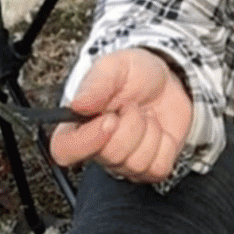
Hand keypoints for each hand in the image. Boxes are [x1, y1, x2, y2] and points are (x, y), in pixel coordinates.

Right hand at [49, 48, 192, 182]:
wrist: (169, 80)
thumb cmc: (136, 74)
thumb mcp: (116, 65)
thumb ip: (96, 82)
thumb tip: (78, 104)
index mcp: (78, 125)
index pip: (65, 151)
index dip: (85, 141)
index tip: (109, 119)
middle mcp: (98, 149)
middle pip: (110, 156)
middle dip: (131, 125)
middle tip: (131, 106)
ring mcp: (125, 162)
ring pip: (136, 163)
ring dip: (149, 132)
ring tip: (144, 115)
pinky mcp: (151, 168)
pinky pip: (158, 168)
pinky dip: (165, 145)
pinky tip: (157, 129)